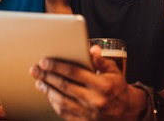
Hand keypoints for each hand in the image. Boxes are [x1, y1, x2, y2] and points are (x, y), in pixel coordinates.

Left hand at [30, 46, 145, 119]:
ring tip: (39, 82)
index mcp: (102, 85)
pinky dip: (55, 103)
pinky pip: (65, 113)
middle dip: (47, 76)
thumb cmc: (118, 89)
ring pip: (62, 101)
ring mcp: (88, 113)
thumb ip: (102, 61)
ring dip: (48, 90)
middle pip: (64, 86)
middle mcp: (94, 100)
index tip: (45, 61)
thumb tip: (92, 49)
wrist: (127, 113)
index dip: (58, 66)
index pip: (75, 73)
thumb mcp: (114, 72)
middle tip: (36, 69)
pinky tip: (49, 95)